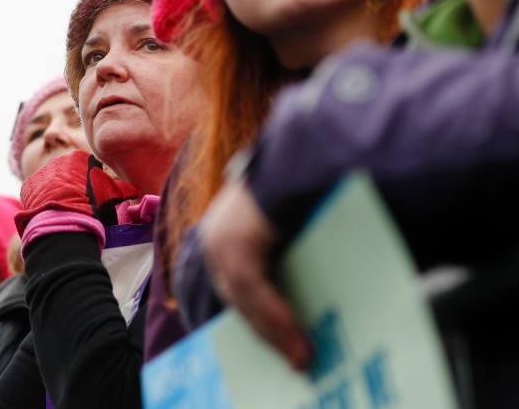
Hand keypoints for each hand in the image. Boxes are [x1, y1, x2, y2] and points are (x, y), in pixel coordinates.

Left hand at [15, 151, 137, 235]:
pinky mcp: (28, 187)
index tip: (94, 197)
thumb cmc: (92, 203)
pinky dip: (44, 202)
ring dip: (58, 194)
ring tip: (65, 210)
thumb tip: (134, 189)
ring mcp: (42, 172)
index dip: (93, 184)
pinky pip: (38, 194)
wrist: (63, 217)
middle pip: (69, 175)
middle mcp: (58, 160)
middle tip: (79, 205)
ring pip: (53, 184)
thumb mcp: (113, 194)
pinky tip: (52, 212)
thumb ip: (124, 189)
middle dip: (74, 188)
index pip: (88, 168)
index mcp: (79, 157)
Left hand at [199, 178, 311, 371]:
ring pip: (247, 301)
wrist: (300, 157)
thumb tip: (294, 290)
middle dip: (267, 333)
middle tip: (295, 360)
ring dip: (277, 333)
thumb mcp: (281, 225)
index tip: (273, 343)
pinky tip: (298, 338)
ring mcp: (222, 241)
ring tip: (303, 358)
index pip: (235, 288)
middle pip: (239, 300)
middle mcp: (215, 239)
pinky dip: (278, 317)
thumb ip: (278, 253)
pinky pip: (256, 291)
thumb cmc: (297, 185)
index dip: (255, 318)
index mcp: (222, 233)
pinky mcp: (237, 244)